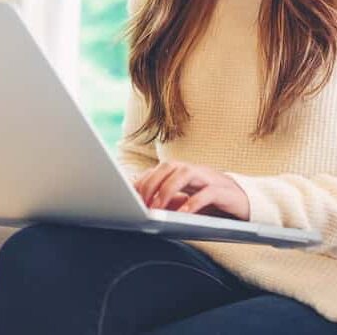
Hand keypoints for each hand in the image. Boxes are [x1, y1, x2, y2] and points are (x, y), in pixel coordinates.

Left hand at [133, 160, 250, 220]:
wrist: (248, 204)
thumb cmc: (213, 203)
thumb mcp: (187, 200)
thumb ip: (169, 199)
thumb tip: (143, 202)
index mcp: (183, 171)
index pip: (158, 169)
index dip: (144, 181)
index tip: (132, 197)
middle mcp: (194, 170)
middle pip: (168, 167)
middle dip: (152, 183)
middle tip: (142, 203)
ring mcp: (210, 178)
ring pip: (185, 174)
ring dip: (168, 190)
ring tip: (157, 207)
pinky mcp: (225, 191)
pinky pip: (207, 193)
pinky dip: (193, 202)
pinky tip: (183, 213)